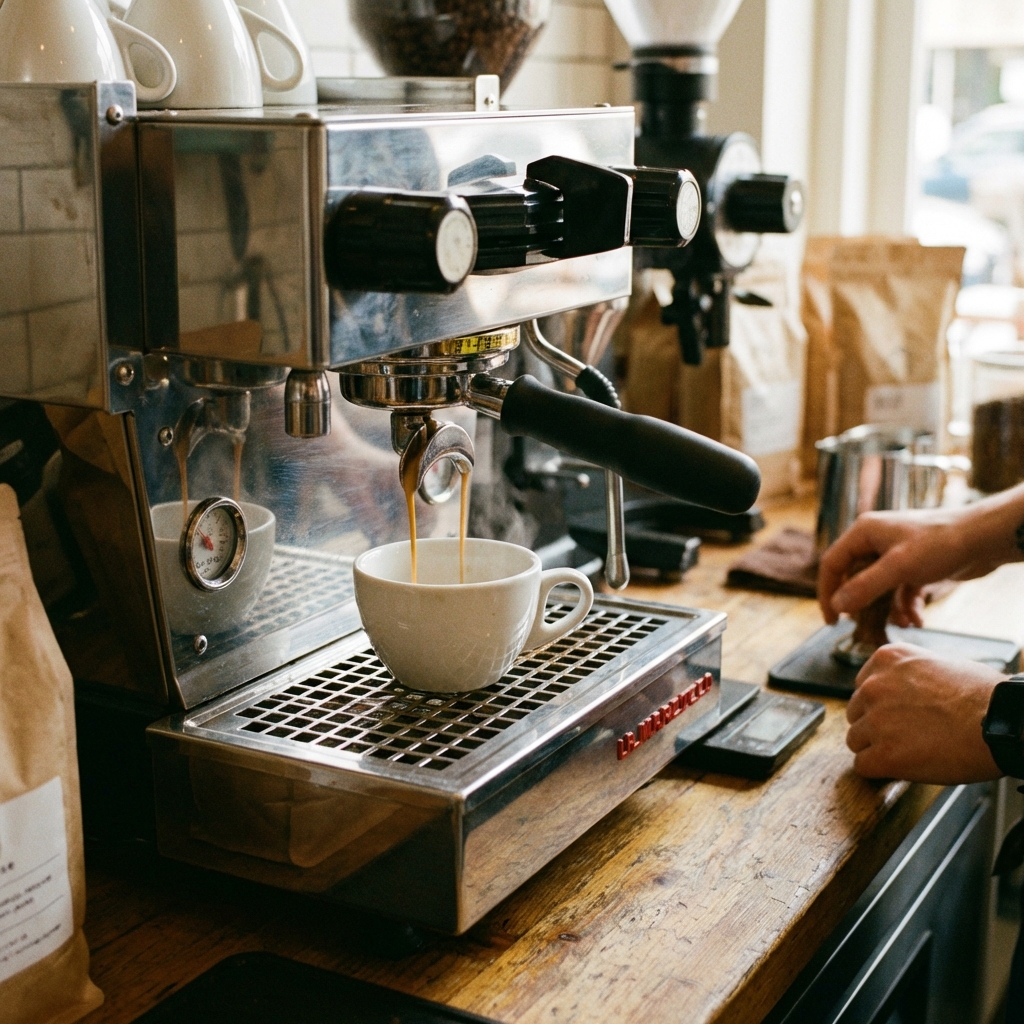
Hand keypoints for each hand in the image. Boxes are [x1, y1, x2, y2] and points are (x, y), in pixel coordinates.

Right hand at [818, 485, 1023, 624]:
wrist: (984, 538)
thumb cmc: (940, 544)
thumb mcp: (899, 567)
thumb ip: (865, 587)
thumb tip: (837, 605)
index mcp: (864, 533)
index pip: (832, 564)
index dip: (827, 593)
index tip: (833, 621)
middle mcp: (875, 542)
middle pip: (854, 578)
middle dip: (863, 605)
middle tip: (867, 627)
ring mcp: (894, 554)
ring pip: (878, 588)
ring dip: (888, 609)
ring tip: (903, 623)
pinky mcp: (913, 566)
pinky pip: (899, 590)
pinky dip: (905, 606)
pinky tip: (917, 619)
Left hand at [845, 643, 1002, 783]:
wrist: (1004, 723)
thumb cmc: (983, 695)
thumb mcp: (939, 662)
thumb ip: (907, 673)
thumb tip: (899, 686)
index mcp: (887, 659)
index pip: (862, 686)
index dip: (880, 704)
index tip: (897, 713)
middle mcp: (874, 686)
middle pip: (855, 713)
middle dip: (875, 725)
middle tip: (905, 734)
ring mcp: (877, 721)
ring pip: (856, 740)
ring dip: (877, 748)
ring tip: (908, 750)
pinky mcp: (884, 754)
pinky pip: (863, 766)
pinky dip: (879, 770)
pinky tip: (901, 767)